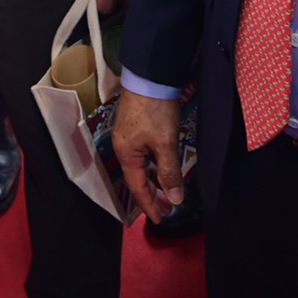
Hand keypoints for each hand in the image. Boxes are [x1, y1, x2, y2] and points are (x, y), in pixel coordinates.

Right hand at [111, 89, 184, 221]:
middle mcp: (124, 148)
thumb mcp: (165, 143)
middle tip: (168, 210)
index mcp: (126, 154)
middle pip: (138, 178)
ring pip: (143, 166)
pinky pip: (145, 155)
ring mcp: (129, 137)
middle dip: (153, 196)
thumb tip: (174, 199)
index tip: (159, 220)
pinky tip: (165, 169)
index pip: (137, 188)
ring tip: (169, 194)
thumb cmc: (156, 110)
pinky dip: (155, 166)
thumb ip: (169, 172)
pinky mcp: (136, 128)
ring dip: (155, 181)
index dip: (149, 206)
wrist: (150, 76)